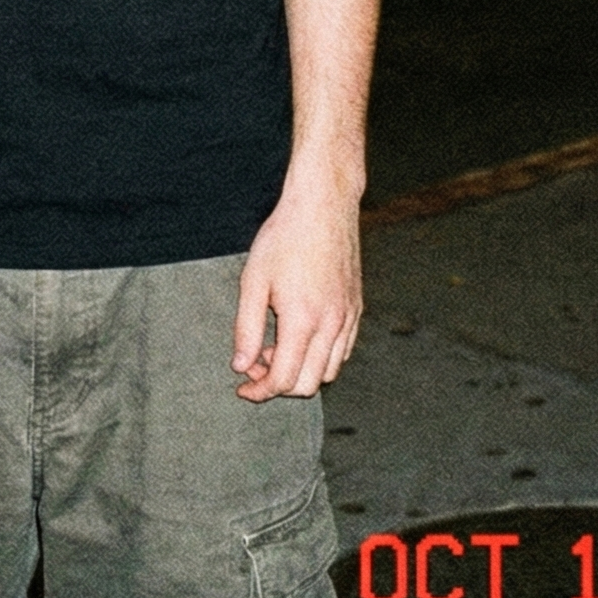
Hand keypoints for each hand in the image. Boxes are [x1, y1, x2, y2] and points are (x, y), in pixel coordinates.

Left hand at [229, 178, 362, 401]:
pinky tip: (299, 336)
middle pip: (308, 384)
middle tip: (255, 364)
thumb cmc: (284, 238)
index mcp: (303, 321)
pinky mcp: (356, 309)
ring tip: (275, 346)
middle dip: (278, 385)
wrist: (322, 206)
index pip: (284, 380)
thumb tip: (241, 365)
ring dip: (300, 371)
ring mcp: (348, 318)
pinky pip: (342, 351)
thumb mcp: (253, 281)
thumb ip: (246, 328)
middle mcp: (331, 325)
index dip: (260, 391)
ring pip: (328, 371)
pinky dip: (320, 357)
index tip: (243, 387)